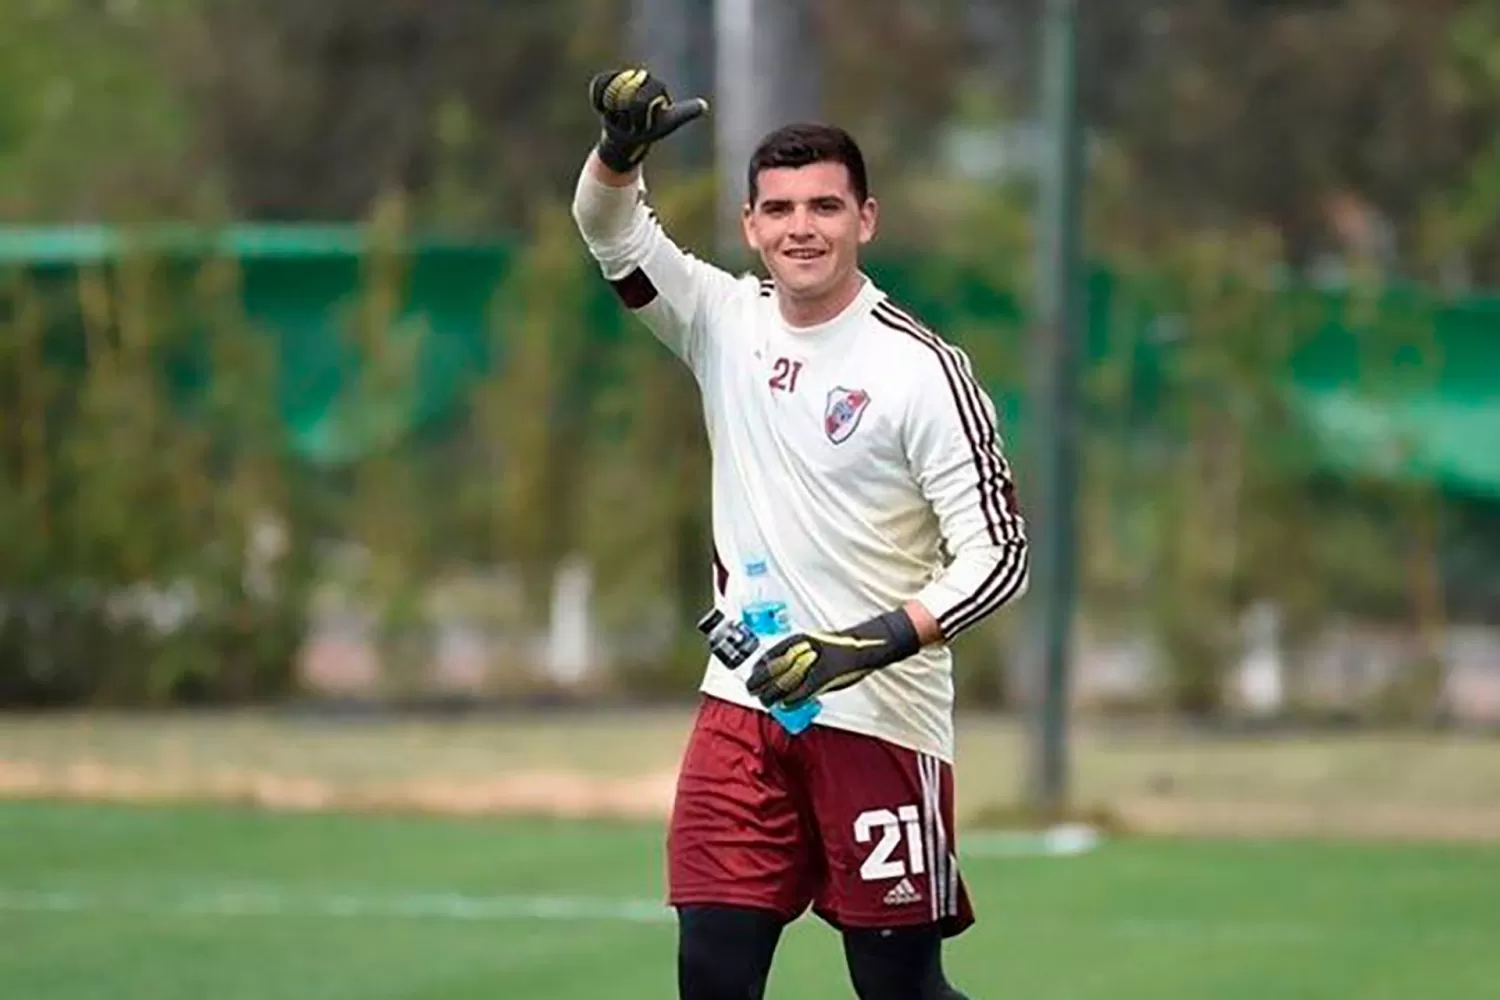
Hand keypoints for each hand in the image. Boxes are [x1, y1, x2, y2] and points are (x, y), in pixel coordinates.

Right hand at [588, 67, 708, 172]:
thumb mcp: (669, 123)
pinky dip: (598, 101)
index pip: (641, 102)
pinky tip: (602, 110)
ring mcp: (621, 79)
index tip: (643, 125)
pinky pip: (598, 87)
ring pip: (611, 95)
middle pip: (625, 99)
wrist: (629, 136)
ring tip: (620, 119)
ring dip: (613, 113)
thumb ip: (684, 112)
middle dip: (627, 118)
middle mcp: (639, 78)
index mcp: (655, 86)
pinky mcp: (606, 82)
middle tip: (631, 124)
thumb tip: (704, 105)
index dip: (639, 118)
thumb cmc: (651, 130)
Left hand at [746, 610, 920, 708]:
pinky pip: (801, 693)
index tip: (753, 678)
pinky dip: (791, 701)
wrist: (861, 647)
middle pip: (770, 670)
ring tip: (765, 700)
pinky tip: (784, 705)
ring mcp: (811, 665)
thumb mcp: (812, 650)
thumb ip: (797, 661)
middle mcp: (800, 650)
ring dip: (772, 694)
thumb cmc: (837, 650)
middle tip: (753, 690)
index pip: (768, 657)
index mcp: (795, 642)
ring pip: (783, 684)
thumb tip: (778, 673)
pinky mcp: (822, 678)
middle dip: (759, 682)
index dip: (758, 670)